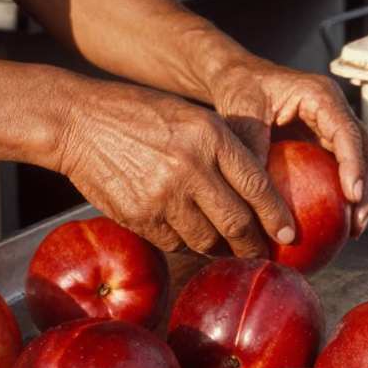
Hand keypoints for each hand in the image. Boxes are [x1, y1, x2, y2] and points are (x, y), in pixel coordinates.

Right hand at [57, 79, 295, 256]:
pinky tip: (185, 232)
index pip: (257, 186)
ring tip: (222, 244)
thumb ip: (222, 148)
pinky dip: (185, 243)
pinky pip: (174, 243)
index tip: (289, 234)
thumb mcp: (190, 116)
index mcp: (210, 136)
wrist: (78, 121)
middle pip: (237, 222)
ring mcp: (163, 196)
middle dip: (253, 244)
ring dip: (218, 246)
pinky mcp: (139, 217)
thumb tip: (255, 189)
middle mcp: (191, 167)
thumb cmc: (138, 114)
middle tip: (260, 253)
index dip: (277, 216)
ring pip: (206, 239)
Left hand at [212, 60, 367, 236]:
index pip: (347, 132)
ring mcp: (335, 126)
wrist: (239, 77)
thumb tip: (260, 190)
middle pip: (367, 149)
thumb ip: (253, 146)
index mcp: (320, 96)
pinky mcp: (328, 142)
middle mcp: (336, 109)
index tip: (352, 195)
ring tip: (353, 229)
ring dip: (365, 194)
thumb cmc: (240, 89)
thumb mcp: (242, 112)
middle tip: (357, 222)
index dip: (354, 164)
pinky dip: (347, 193)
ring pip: (365, 160)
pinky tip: (338, 221)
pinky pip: (346, 168)